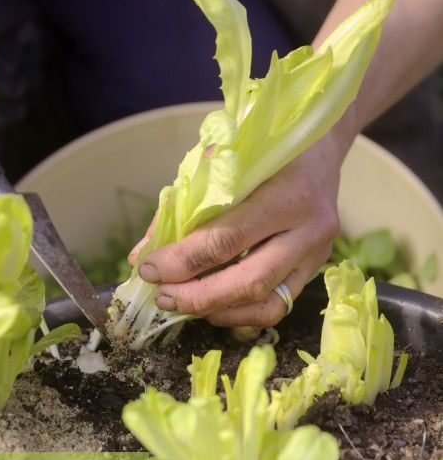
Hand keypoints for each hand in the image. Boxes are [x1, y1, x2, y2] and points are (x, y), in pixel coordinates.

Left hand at [129, 122, 355, 327]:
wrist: (319, 146)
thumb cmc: (263, 148)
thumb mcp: (221, 163)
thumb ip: (182, 208)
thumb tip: (141, 256)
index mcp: (286, 193)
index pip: (226, 240)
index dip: (182, 261)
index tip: (149, 270)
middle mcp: (309, 228)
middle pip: (249, 281)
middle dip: (198, 297)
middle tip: (163, 297)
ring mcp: (316, 254)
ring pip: (267, 304)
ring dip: (218, 311)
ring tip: (183, 304)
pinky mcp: (314, 269)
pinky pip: (277, 306)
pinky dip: (240, 313)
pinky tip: (213, 306)